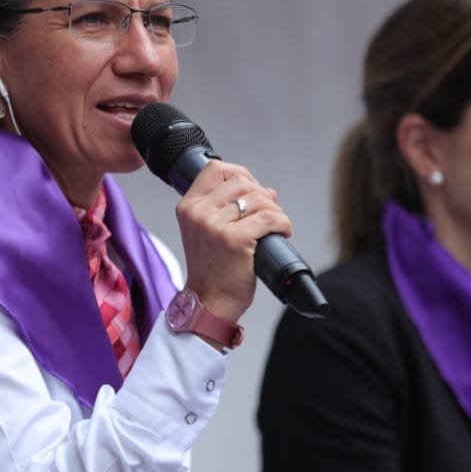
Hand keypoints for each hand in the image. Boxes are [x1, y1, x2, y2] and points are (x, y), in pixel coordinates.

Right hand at [173, 159, 291, 324]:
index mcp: (188, 207)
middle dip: (262, 196)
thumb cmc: (211, 269)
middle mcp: (198, 213)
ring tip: (274, 226)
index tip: (252, 188)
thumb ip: (229, 207)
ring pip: (259, 199)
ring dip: (274, 210)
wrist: (208, 302)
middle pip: (242, 183)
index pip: (215, 169)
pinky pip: (270, 218)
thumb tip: (268, 191)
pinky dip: (282, 223)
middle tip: (268, 214)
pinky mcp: (235, 240)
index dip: (240, 174)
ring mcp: (215, 226)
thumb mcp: (207, 232)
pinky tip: (282, 232)